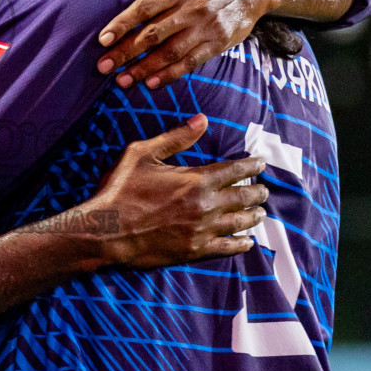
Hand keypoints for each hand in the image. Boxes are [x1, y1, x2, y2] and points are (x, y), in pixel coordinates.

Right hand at [86, 114, 267, 267]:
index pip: (236, 169)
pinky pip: (227, 247)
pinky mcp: (194, 250)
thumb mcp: (143, 154)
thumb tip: (202, 120)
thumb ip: (176, 138)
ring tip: (260, 213)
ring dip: (254, 216)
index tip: (261, 164)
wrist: (106, 230)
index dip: (252, 166)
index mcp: (197, 179)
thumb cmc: (121, 189)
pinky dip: (241, 244)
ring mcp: (202, 229)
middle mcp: (206, 205)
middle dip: (258, 192)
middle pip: (244, 196)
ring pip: (240, 222)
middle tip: (264, 190)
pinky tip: (247, 242)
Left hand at [96, 0, 280, 89]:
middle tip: (103, 67)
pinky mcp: (219, 43)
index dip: (123, 23)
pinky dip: (171, 74)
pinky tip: (151, 83)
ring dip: (144, 69)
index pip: (145, 7)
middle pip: (154, 34)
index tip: (103, 39)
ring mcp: (206, 28)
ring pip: (170, 52)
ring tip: (122, 80)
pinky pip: (191, 62)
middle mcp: (192, 9)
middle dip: (126, 52)